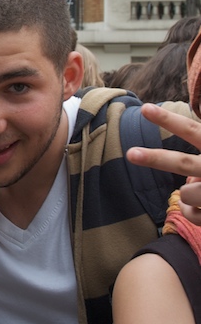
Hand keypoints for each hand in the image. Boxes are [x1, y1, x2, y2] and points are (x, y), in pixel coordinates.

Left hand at [126, 102, 200, 225]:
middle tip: (130, 154)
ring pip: (186, 192)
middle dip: (155, 158)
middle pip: (183, 163)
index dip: (169, 120)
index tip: (146, 109)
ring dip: (191, 192)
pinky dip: (192, 211)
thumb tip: (184, 160)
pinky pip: (191, 214)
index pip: (193, 131)